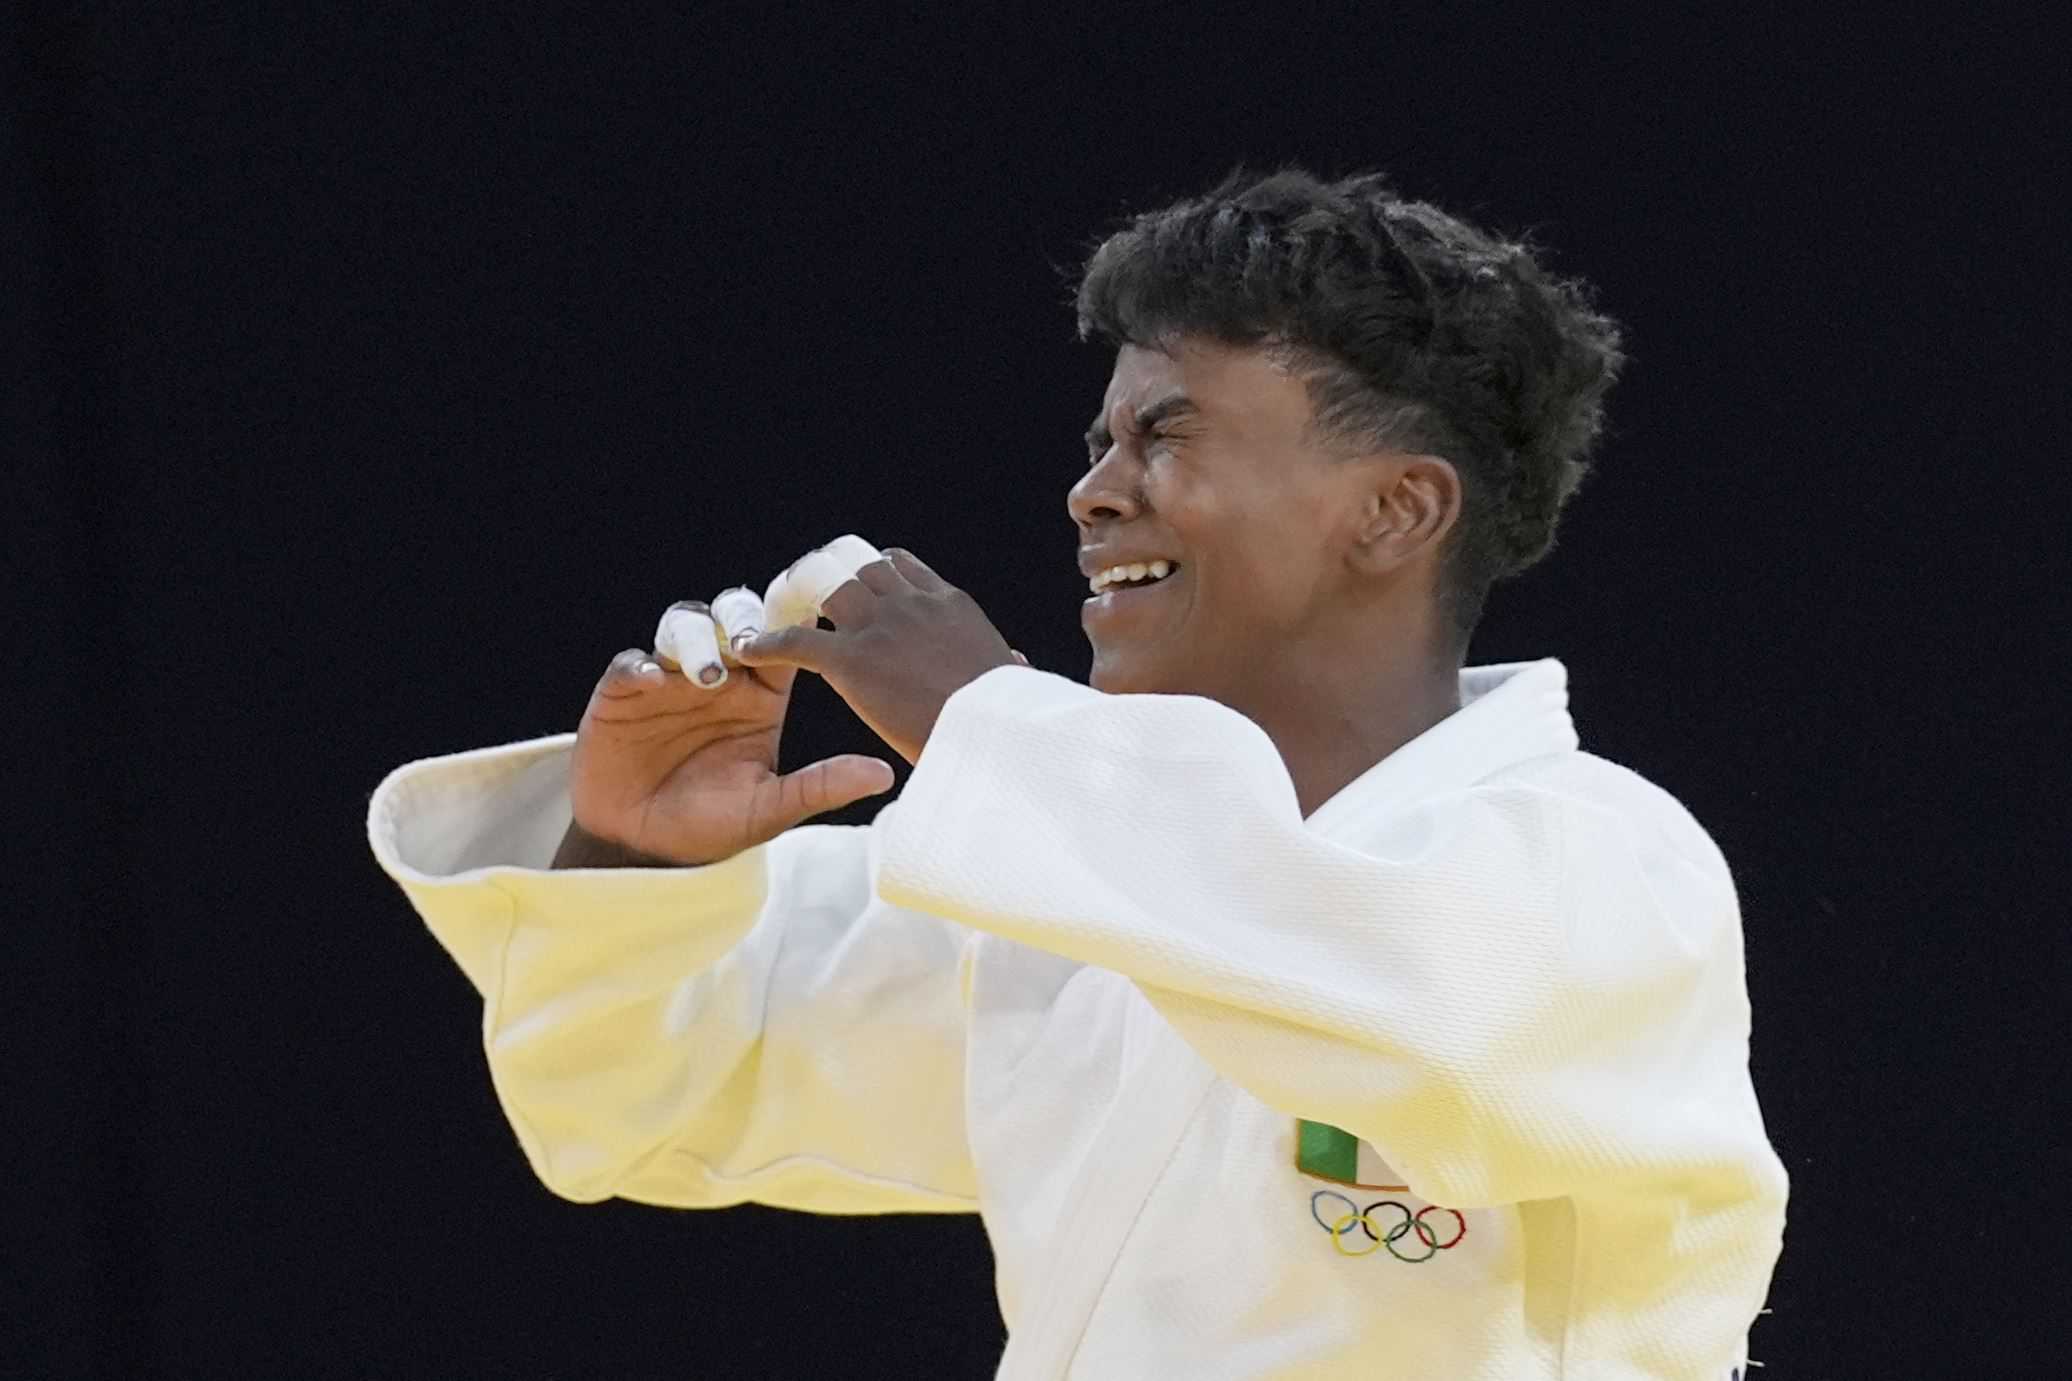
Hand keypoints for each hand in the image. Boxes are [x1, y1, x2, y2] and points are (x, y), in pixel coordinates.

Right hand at [566, 592, 896, 865]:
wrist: (645, 851)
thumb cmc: (713, 827)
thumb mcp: (771, 809)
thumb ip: (821, 786)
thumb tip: (884, 774)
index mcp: (760, 696)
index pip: (782, 644)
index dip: (791, 627)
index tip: (804, 626)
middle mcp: (718, 678)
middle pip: (732, 619)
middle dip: (741, 621)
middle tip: (746, 647)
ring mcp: (669, 681)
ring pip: (684, 626)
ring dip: (696, 640)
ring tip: (707, 676)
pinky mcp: (623, 693)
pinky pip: (630, 663)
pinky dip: (640, 664)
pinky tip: (652, 681)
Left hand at [734, 548, 1019, 764]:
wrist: (995, 732)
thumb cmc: (1007, 715)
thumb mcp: (1012, 677)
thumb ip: (1007, 663)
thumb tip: (1018, 662)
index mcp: (948, 603)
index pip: (900, 565)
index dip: (872, 572)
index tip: (858, 585)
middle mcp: (911, 603)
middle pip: (859, 565)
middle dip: (831, 574)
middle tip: (807, 589)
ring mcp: (880, 627)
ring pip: (827, 589)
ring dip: (800, 596)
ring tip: (778, 608)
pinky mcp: (853, 661)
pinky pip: (798, 641)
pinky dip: (770, 643)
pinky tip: (751, 650)